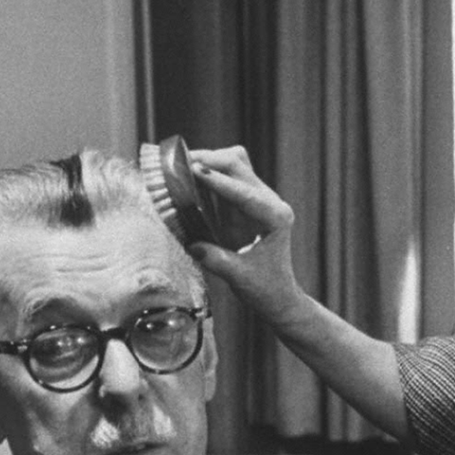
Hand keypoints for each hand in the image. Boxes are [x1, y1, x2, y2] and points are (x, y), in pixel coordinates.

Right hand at [184, 145, 305, 325]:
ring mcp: (258, 199)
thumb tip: (191, 244)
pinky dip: (205, 173)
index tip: (195, 170)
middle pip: (239, 165)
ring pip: (233, 164)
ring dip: (207, 161)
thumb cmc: (265, 288)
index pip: (246, 193)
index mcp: (276, 217)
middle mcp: (270, 202)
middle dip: (209, 160)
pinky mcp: (244, 202)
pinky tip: (186, 177)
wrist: (276, 294)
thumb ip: (216, 259)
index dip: (218, 181)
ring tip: (179, 166)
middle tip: (178, 163)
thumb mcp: (239, 277)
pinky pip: (225, 177)